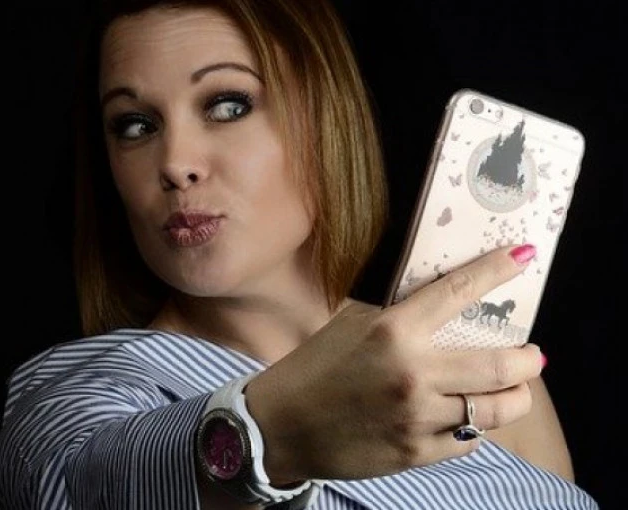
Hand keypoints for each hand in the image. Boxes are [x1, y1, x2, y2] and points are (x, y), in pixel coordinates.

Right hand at [245, 245, 543, 483]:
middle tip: (532, 355)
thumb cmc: (313, 369)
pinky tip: (469, 418)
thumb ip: (395, 314)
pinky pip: (468, 441)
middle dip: (527, 360)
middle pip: (498, 366)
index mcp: (392, 331)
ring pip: (493, 410)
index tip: (523, 254)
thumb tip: (439, 298)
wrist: (279, 427)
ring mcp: (416, 418)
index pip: (457, 292)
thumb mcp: (349, 326)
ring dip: (514, 398)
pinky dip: (475, 427)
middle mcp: (411, 373)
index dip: (496, 269)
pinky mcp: (415, 453)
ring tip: (515, 391)